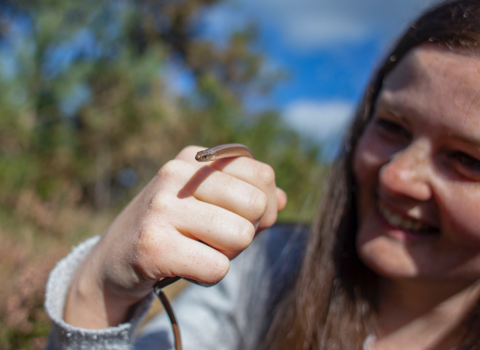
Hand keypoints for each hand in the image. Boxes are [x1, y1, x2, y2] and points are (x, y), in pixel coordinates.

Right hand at [64, 146, 286, 328]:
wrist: (113, 261)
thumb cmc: (172, 229)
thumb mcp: (208, 202)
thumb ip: (247, 197)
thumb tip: (281, 199)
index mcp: (195, 159)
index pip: (262, 176)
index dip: (263, 207)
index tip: (238, 219)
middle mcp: (176, 173)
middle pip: (256, 205)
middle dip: (245, 232)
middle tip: (213, 239)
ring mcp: (163, 207)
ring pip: (241, 236)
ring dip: (226, 254)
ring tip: (196, 250)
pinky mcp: (154, 245)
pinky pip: (218, 268)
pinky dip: (208, 275)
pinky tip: (183, 266)